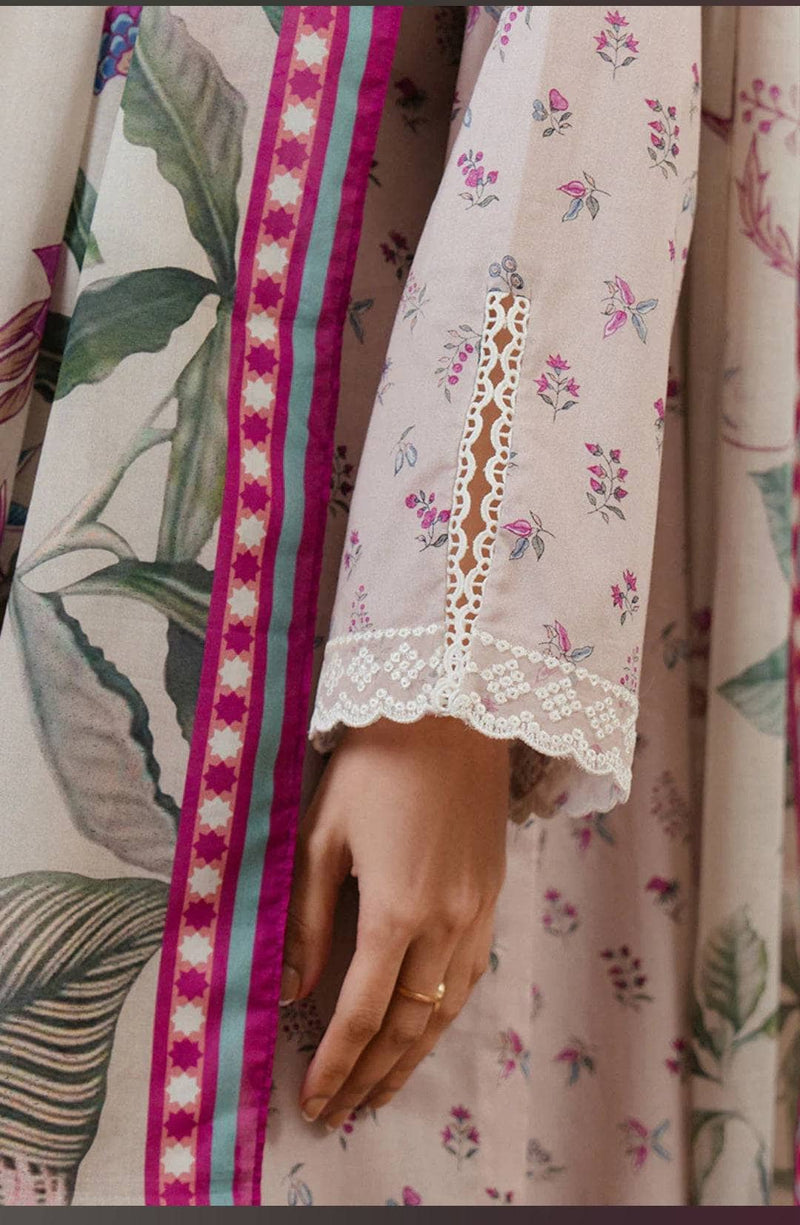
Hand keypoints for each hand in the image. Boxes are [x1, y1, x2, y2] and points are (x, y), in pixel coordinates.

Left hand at [279, 714, 509, 1131]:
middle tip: (342, 1113)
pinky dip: (445, 1017)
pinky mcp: (494, 896)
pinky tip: (429, 1028)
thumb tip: (293, 988)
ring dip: (413, 1059)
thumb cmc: (375, 765)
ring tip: (382, 1092)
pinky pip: (471, 977)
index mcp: (395, 911)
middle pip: (409, 1028)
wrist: (451, 714)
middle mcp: (444, 925)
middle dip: (372, 1078)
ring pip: (447, 1011)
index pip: (362, 1014)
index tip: (313, 1102)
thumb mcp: (323, 834)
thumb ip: (307, 916)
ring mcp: (477, 913)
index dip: (335, 1066)